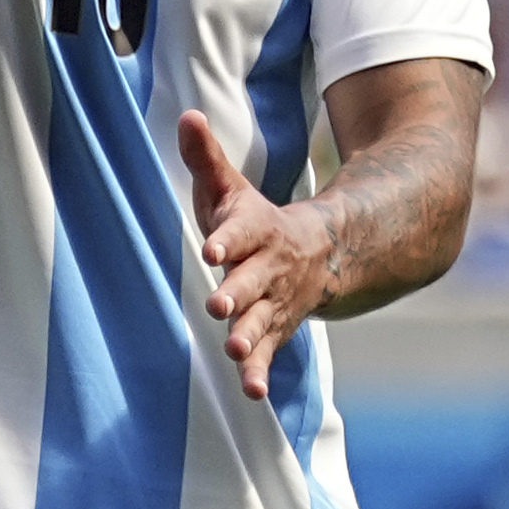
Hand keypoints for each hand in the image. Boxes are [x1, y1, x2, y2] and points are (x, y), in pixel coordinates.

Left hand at [181, 107, 333, 397]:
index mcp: (257, 230)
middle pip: (252, 281)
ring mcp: (274, 302)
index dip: (228, 239)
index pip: (242, 232)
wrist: (321, 255)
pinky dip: (259, 372)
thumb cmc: (255, 222)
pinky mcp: (275, 329)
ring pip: (262, 321)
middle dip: (237, 293)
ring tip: (234, 350)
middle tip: (219, 306)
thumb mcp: (232, 188)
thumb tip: (187, 116)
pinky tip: (251, 392)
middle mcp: (268, 269)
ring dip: (249, 336)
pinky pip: (268, 352)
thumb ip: (206, 158)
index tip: (212, 248)